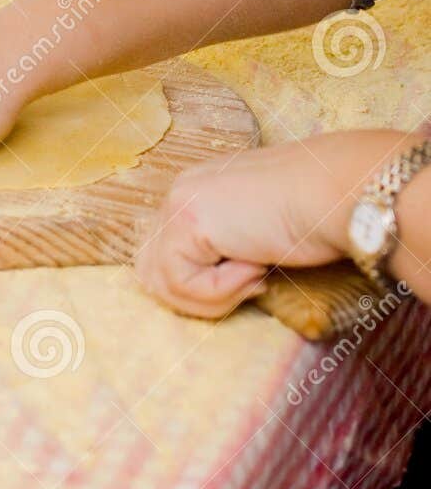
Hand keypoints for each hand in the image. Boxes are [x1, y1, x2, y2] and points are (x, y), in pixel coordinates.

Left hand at [134, 131, 403, 319]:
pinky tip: (255, 263)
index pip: (162, 255)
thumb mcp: (257, 236)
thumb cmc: (315, 215)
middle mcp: (179, 193)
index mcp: (196, 193)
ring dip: (211, 295)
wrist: (338, 192)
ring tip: (253, 274)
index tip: (251, 274)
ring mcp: (179, 204)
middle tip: (248, 282)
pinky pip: (184, 283)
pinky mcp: (187, 221)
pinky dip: (222, 288)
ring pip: (162, 284)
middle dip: (196, 296)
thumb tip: (199, 294)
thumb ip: (222, 253)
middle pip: (151, 272)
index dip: (201, 284)